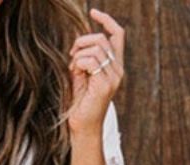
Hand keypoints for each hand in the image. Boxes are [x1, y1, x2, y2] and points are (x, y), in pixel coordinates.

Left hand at [67, 8, 124, 135]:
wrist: (83, 128)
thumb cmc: (80, 104)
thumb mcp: (82, 76)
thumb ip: (84, 59)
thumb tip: (79, 44)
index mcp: (115, 67)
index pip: (117, 35)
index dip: (106, 20)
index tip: (93, 12)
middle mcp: (118, 71)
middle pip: (102, 39)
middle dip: (83, 42)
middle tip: (71, 56)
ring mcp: (113, 78)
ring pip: (97, 48)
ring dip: (79, 54)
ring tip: (73, 69)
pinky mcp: (104, 85)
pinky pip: (90, 61)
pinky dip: (78, 63)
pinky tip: (74, 74)